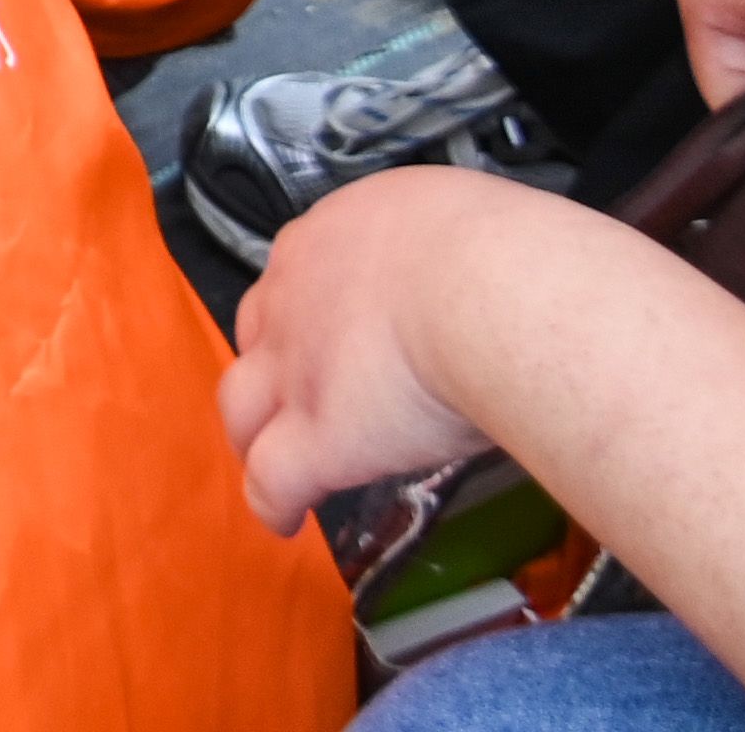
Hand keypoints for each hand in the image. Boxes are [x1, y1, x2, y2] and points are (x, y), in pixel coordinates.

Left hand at [218, 166, 537, 529]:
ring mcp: (296, 368)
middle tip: (295, 400)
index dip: (313, 314)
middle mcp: (296, 297)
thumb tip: (469, 282)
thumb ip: (441, 252)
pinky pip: (272, 478)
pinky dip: (272, 501)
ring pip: (241, 405)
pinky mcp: (314, 435)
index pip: (303, 277)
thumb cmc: (503, 250)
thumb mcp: (458, 224)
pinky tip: (284, 521)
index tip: (338, 340)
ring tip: (265, 462)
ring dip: (250, 433)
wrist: (487, 292)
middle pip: (257, 336)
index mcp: (336, 237)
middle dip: (270, 368)